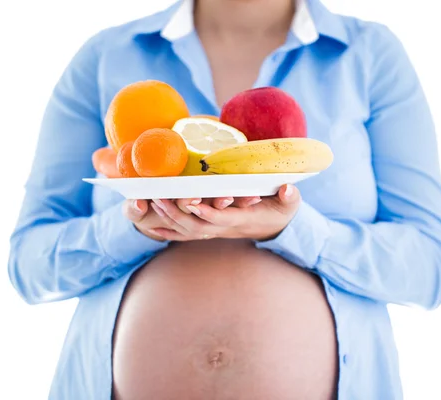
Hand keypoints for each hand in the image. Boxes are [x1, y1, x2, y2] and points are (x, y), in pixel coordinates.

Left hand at [148, 184, 300, 240]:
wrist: (275, 228)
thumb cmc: (281, 212)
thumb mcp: (289, 205)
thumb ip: (290, 197)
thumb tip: (288, 188)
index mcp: (244, 220)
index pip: (223, 218)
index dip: (208, 213)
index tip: (192, 202)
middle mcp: (226, 229)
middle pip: (198, 227)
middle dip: (178, 214)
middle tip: (159, 198)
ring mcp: (217, 231)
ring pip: (189, 231)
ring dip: (170, 218)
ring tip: (152, 202)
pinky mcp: (211, 231)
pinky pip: (186, 235)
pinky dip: (169, 230)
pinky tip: (151, 224)